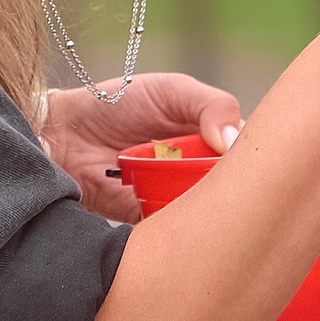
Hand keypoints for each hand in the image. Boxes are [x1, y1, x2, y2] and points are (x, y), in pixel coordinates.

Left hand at [41, 71, 242, 221]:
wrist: (63, 133)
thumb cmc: (118, 102)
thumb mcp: (172, 90)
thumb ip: (211, 105)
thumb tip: (234, 141)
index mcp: (212, 137)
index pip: (250, 152)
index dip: (256, 158)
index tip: (255, 161)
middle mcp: (199, 169)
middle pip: (233, 186)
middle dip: (233, 188)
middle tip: (220, 179)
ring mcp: (176, 195)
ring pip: (208, 211)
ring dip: (207, 207)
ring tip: (194, 195)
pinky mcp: (152, 219)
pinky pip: (176, 230)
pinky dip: (180, 226)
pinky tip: (177, 215)